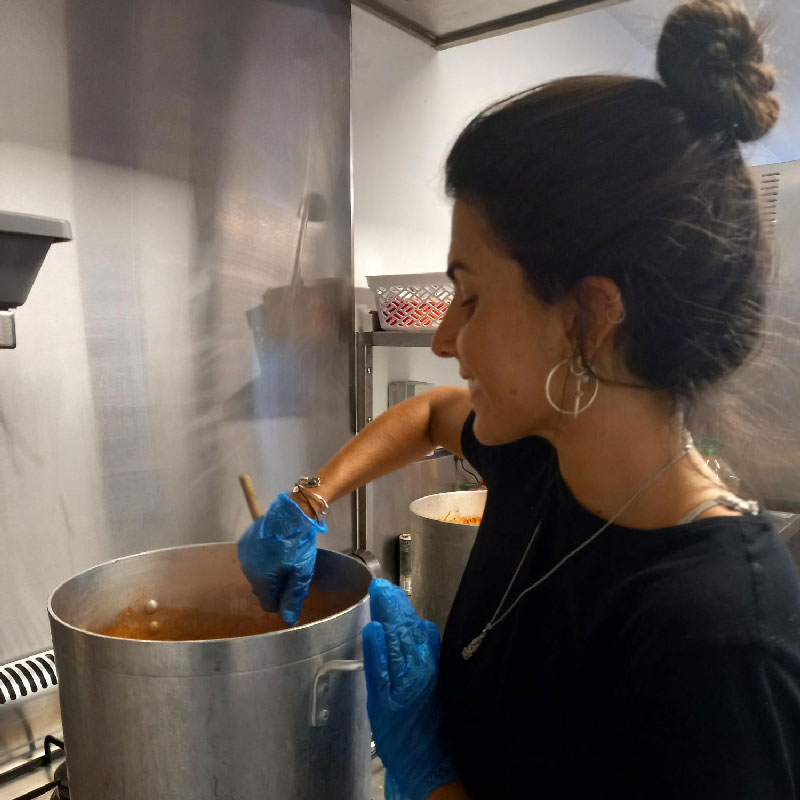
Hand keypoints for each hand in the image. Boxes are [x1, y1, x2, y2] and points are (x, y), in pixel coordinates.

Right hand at [237, 492, 325, 625]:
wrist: (292, 511)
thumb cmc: (298, 544)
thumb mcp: (301, 573)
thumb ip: (292, 598)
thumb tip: (288, 622)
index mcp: (260, 580)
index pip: (268, 604)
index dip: (283, 600)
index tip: (294, 589)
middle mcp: (247, 569)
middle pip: (262, 589)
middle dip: (277, 585)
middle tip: (294, 572)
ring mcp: (244, 554)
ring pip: (258, 574)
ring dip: (270, 571)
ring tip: (286, 558)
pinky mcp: (244, 541)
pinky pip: (254, 559)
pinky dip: (264, 559)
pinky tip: (276, 548)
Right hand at [363, 579, 457, 799]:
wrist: (427, 762)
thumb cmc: (399, 735)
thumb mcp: (379, 701)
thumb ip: (376, 662)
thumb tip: (373, 626)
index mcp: (410, 662)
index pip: (397, 622)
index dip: (386, 602)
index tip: (376, 587)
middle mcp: (426, 658)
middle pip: (409, 621)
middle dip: (395, 602)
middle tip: (381, 589)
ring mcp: (433, 664)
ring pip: (418, 629)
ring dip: (404, 613)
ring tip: (390, 602)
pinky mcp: (437, 673)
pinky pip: (425, 641)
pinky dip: (413, 628)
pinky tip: (407, 628)